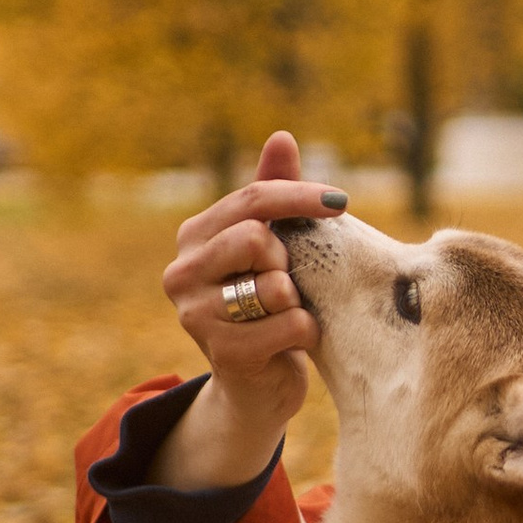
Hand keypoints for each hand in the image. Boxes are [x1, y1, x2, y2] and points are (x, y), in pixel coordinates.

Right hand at [155, 131, 343, 489]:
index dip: (299, 196)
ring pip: (275, 284)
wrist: (258, 385)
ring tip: (288, 314)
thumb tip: (282, 137)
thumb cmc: (269, 305)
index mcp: (193, 237)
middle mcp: (181, 273)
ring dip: (299, 300)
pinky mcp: (222, 353)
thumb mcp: (273, 246)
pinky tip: (293, 342)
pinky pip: (289, 324)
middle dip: (289, 259)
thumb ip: (274, 193)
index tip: (340, 202)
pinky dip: (306, 331)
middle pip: (256, 237)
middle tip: (290, 281)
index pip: (251, 199)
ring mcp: (195, 315)